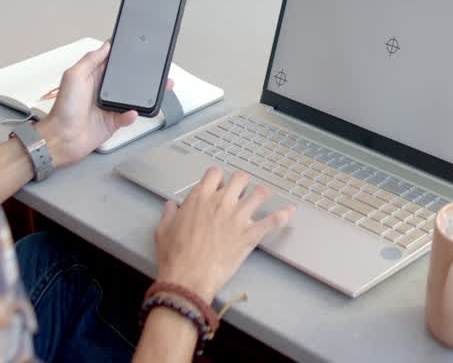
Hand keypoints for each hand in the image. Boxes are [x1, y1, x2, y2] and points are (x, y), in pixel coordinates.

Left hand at [37, 43, 172, 167]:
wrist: (62, 139)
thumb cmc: (63, 109)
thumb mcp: (74, 76)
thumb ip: (90, 59)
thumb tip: (106, 45)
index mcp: (93, 76)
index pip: (112, 61)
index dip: (123, 55)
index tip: (137, 48)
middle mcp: (102, 90)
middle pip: (126, 78)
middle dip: (140, 75)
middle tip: (153, 71)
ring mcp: (109, 106)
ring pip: (132, 97)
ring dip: (143, 95)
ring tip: (153, 92)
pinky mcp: (114, 121)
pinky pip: (129, 116)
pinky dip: (132, 115)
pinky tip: (131, 112)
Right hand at [153, 167, 294, 300]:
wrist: (188, 278)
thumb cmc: (175, 257)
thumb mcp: (163, 231)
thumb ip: (169, 215)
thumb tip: (170, 207)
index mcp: (200, 198)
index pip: (215, 173)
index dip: (219, 178)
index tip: (220, 184)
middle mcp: (221, 202)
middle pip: (240, 178)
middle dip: (242, 183)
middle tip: (241, 192)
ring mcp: (238, 217)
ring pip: (260, 193)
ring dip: (262, 195)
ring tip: (263, 198)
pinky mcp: (250, 234)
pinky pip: (272, 220)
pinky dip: (283, 216)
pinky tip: (289, 212)